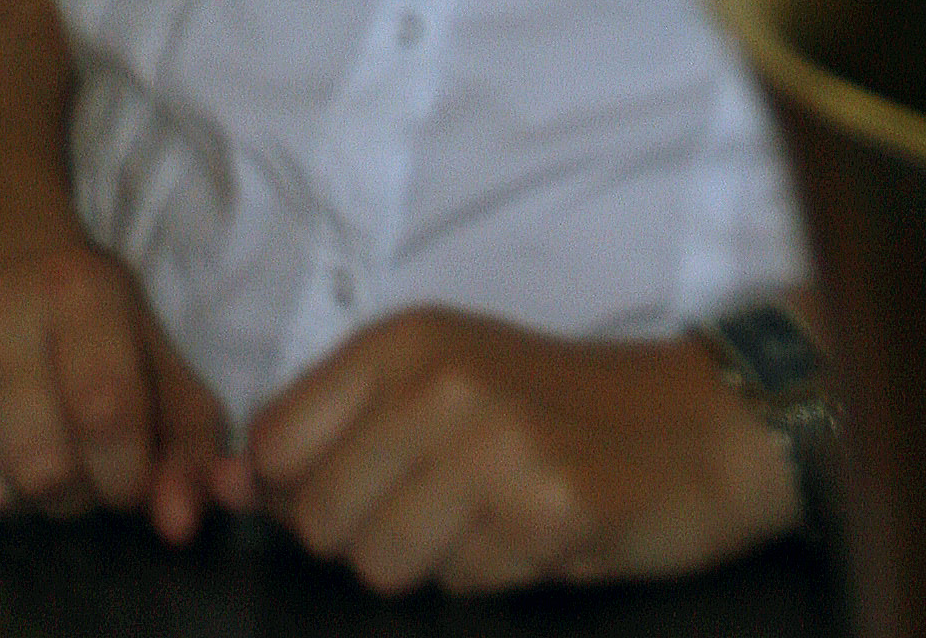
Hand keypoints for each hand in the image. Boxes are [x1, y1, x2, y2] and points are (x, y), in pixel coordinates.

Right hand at [0, 244, 251, 543]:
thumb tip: (178, 524)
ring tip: (23, 454)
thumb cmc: (95, 334)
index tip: (122, 470)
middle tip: (69, 461)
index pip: (105, 415)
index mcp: (76, 284)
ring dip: (13, 499)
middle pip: (40, 466)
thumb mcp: (160, 371)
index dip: (124, 475)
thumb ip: (189, 451)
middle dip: (68, 492)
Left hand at [245, 307, 797, 594]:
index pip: (273, 442)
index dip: (292, 491)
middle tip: (432, 511)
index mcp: (399, 341)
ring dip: (427, 562)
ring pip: (383, 562)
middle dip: (362, 538)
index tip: (347, 492)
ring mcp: (496, 444)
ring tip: (483, 520)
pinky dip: (491, 575)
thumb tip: (225, 483)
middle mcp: (439, 381)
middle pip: (320, 517)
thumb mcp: (438, 381)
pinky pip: (464, 584)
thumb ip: (333, 428)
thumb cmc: (552, 404)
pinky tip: (534, 534)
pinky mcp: (549, 510)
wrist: (700, 422)